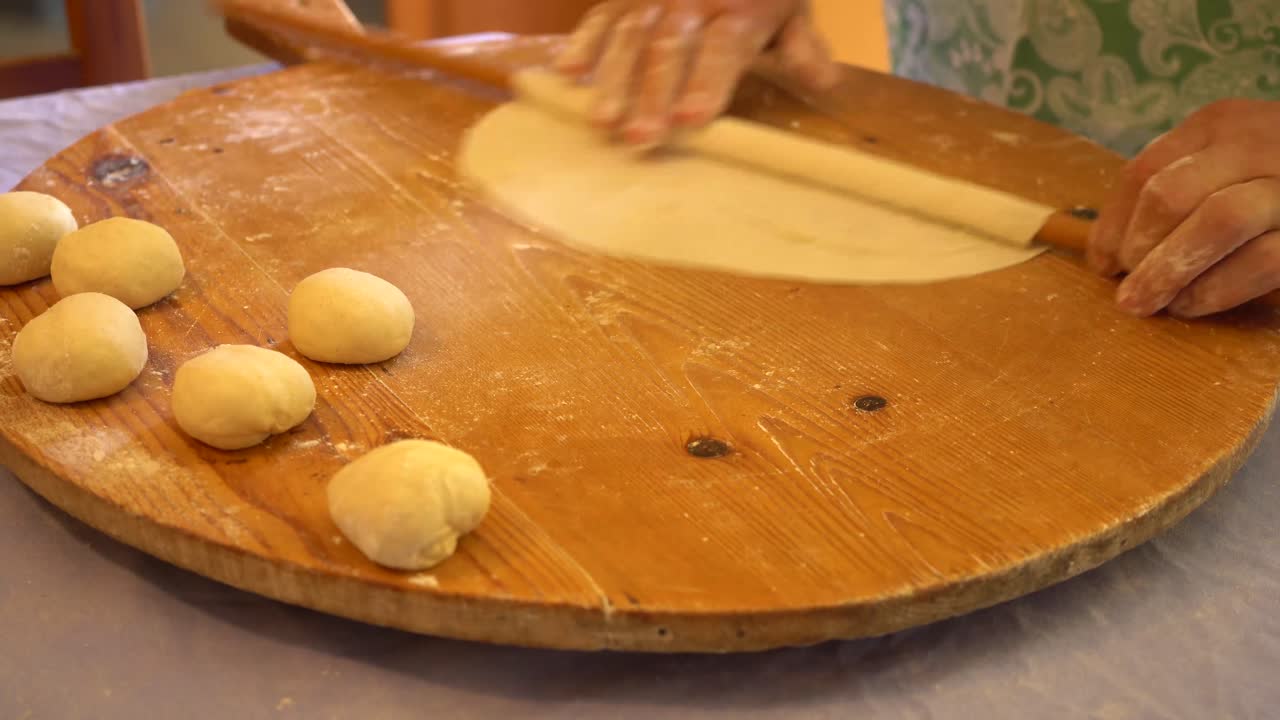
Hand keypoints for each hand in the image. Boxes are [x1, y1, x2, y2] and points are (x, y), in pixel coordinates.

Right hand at [554, 0, 839, 144]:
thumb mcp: (793, 9)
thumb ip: (803, 47)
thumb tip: (823, 82)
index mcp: (737, 12)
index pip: (720, 52)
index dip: (705, 85)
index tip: (691, 120)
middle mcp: (689, 3)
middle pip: (668, 53)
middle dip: (652, 97)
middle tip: (640, 139)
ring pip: (629, 39)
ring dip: (613, 82)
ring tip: (602, 122)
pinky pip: (599, 17)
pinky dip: (582, 44)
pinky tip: (566, 75)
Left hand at [1087, 99, 1279, 317]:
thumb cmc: (1271, 181)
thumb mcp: (1228, 165)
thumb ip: (1179, 190)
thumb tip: (1109, 251)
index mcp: (1220, 124)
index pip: (1144, 169)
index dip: (1113, 224)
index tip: (1101, 265)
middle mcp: (1258, 141)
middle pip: (1171, 194)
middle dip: (1138, 249)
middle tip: (1126, 291)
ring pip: (1217, 221)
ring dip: (1169, 271)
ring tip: (1146, 304)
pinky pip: (1262, 259)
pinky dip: (1217, 288)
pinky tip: (1193, 305)